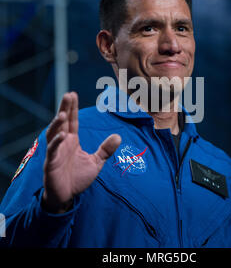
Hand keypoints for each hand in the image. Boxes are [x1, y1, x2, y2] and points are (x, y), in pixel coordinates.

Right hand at [42, 92, 120, 212]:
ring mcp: (56, 152)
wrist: (67, 196)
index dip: (72, 108)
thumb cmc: (78, 178)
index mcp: (72, 141)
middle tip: (68, 94)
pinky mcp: (51, 164)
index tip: (73, 94)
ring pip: (54, 134)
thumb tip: (119, 136)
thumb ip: (105, 149)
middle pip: (62, 123)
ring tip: (63, 113)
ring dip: (57, 123)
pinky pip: (53, 151)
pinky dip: (56, 143)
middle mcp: (63, 143)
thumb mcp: (96, 162)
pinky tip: (62, 135)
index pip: (72, 121)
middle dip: (64, 108)